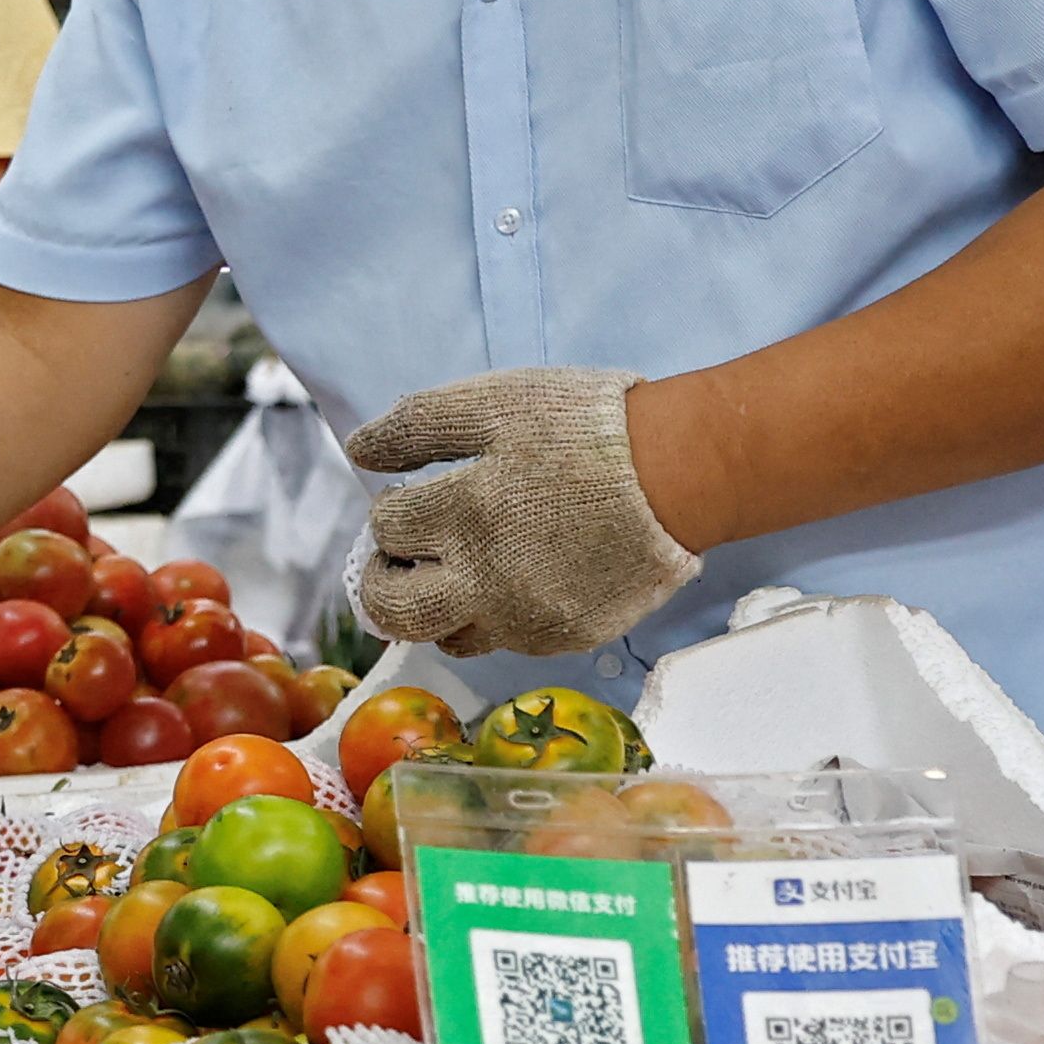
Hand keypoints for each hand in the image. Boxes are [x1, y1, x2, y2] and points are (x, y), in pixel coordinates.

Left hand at [337, 369, 702, 658]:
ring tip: (455, 570)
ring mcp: (524, 618)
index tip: (413, 497)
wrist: (683, 472)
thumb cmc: (588, 427)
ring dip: (436, 607)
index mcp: (461, 515)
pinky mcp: (564, 637)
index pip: (387, 527)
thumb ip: (418, 425)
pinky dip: (492, 616)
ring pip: (447, 637)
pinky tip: (513, 579)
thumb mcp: (497, 401)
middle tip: (400, 557)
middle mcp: (483, 580)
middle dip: (383, 582)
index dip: (393, 509)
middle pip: (394, 611)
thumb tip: (360, 449)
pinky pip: (505, 642)